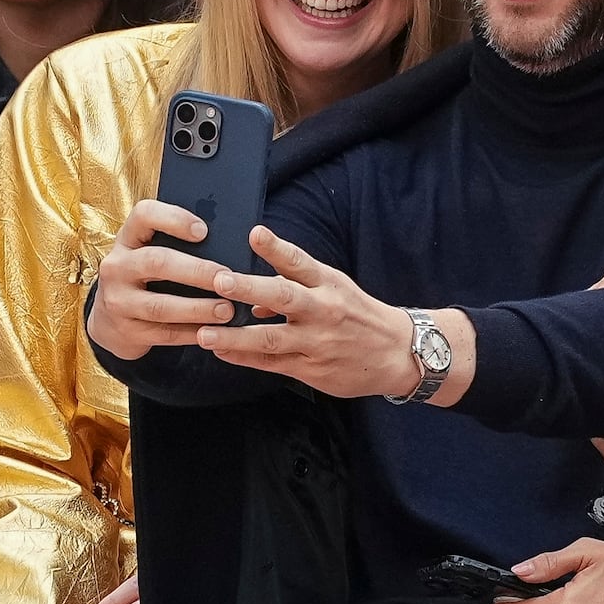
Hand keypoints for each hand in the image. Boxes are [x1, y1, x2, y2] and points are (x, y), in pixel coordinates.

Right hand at [86, 198, 236, 360]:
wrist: (111, 321)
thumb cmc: (147, 278)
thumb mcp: (151, 254)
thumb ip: (179, 246)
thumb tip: (233, 245)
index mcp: (128, 239)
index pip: (143, 214)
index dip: (174, 219)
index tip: (204, 231)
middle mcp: (117, 267)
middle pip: (156, 261)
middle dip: (197, 271)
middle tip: (228, 278)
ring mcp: (117, 301)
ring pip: (160, 305)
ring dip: (198, 308)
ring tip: (227, 310)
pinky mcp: (126, 330)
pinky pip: (164, 333)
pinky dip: (192, 333)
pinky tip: (214, 332)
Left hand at [196, 225, 419, 399]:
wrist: (397, 353)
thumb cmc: (360, 315)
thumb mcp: (336, 290)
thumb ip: (296, 287)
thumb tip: (253, 299)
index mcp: (329, 284)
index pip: (300, 262)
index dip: (276, 247)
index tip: (255, 232)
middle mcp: (322, 310)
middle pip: (282, 297)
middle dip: (249, 288)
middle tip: (219, 280)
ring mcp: (316, 342)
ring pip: (271, 338)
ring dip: (235, 336)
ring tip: (205, 333)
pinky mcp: (311, 370)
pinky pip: (272, 364)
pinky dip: (245, 358)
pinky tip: (222, 352)